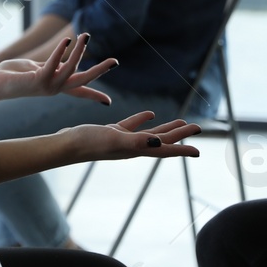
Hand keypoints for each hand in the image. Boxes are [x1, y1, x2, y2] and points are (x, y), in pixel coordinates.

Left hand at [0, 34, 117, 104]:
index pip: (80, 91)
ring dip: (79, 52)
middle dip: (100, 71)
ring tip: (85, 35)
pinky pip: (52, 65)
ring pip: (70, 70)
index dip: (94, 95)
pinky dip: (61, 52)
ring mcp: (47, 86)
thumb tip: (64, 60)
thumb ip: (52, 65)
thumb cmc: (13, 75)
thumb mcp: (38, 69)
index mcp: (55, 86)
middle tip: (115, 61)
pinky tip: (66, 40)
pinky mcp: (36, 80)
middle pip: (83, 80)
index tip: (108, 101)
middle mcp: (54, 88)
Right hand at [61, 111, 199, 162]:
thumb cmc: (89, 144)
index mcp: (137, 149)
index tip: (199, 151)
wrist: (67, 145)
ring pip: (151, 133)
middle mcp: (133, 147)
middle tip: (198, 128)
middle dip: (181, 135)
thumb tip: (158, 142)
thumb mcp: (114, 140)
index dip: (182, 150)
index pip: (165, 149)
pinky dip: (143, 120)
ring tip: (181, 122)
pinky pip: (133, 126)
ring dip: (166, 129)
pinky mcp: (113, 133)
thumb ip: (136, 140)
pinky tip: (150, 114)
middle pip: (163, 141)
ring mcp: (123, 141)